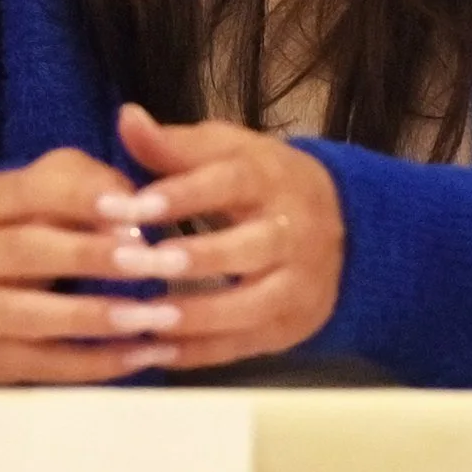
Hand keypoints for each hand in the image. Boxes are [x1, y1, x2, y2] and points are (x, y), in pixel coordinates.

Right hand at [0, 148, 191, 383]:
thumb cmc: (32, 224)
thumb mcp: (51, 187)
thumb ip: (91, 184)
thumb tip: (132, 216)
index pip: (31, 191)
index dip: (86, 198)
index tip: (142, 211)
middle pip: (28, 251)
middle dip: (97, 257)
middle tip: (158, 262)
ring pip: (36, 316)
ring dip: (102, 317)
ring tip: (160, 315)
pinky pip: (48, 366)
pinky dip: (100, 362)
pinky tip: (146, 354)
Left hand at [106, 104, 343, 370]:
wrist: (344, 224)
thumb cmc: (262, 182)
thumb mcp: (226, 151)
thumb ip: (173, 144)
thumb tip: (127, 118)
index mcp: (270, 179)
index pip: (228, 182)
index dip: (180, 195)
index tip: (130, 207)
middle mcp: (292, 232)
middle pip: (247, 248)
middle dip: (191, 260)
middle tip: (134, 266)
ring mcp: (298, 284)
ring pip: (249, 306)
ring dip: (194, 316)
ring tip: (142, 318)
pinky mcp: (292, 326)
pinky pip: (245, 345)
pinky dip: (199, 353)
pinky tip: (155, 352)